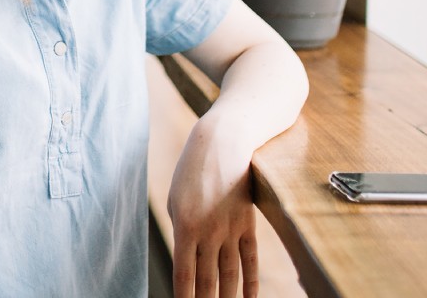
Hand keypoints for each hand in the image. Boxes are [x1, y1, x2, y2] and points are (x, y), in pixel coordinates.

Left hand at [167, 115, 258, 297]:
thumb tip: (186, 259)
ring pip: (230, 275)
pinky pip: (250, 260)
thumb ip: (181, 232)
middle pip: (208, 281)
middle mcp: (209, 233)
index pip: (184, 275)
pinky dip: (250, 283)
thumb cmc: (192, 171)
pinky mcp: (247, 224)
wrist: (223, 143)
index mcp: (184, 227)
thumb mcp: (176, 200)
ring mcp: (231, 230)